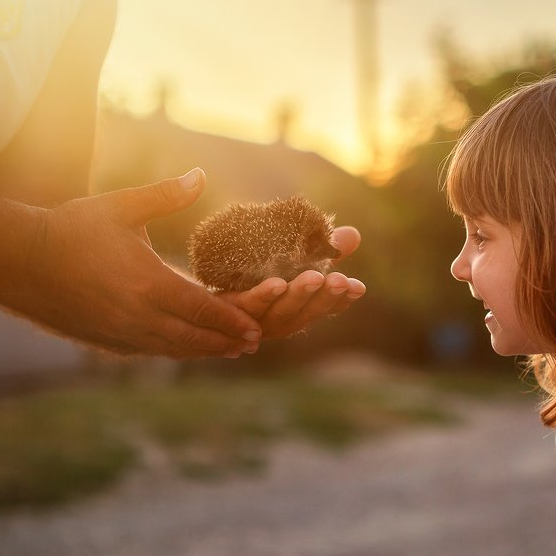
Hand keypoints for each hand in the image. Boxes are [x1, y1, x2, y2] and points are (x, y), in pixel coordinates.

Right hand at [21, 168, 262, 357]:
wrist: (18, 261)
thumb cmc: (71, 228)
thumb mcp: (121, 207)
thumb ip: (166, 195)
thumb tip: (201, 174)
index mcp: (148, 284)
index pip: (203, 309)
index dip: (232, 320)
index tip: (256, 328)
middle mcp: (138, 317)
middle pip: (194, 337)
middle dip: (226, 341)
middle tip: (254, 342)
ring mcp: (121, 334)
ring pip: (173, 349)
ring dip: (204, 350)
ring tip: (230, 350)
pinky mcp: (106, 342)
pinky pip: (151, 351)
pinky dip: (175, 351)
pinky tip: (187, 347)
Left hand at [221, 225, 365, 338]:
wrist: (198, 289)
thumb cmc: (252, 271)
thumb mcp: (290, 257)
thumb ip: (321, 250)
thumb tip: (354, 235)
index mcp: (296, 308)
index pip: (325, 307)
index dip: (342, 299)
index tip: (357, 286)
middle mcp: (278, 320)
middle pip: (306, 313)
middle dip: (325, 298)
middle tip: (340, 281)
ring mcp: (254, 320)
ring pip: (281, 313)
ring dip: (299, 297)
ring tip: (315, 278)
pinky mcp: (228, 310)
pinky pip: (247, 306)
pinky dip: (263, 297)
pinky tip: (276, 284)